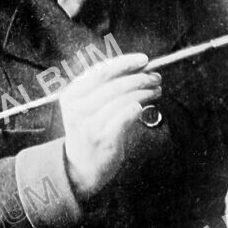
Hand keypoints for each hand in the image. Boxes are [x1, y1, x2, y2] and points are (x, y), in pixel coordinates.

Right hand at [59, 53, 160, 200]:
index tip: (144, 60)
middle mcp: (77, 108)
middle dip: (140, 78)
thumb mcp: (87, 105)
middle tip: (155, 77)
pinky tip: (144, 108)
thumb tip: (138, 66)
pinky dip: (138, 108)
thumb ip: (105, 86)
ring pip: (124, 99)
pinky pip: (127, 115)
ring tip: (155, 90)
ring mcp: (90, 124)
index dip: (125, 63)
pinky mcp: (103, 138)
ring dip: (145, 92)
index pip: (101, 71)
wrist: (80, 166)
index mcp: (72, 94)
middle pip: (115, 84)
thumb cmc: (90, 130)